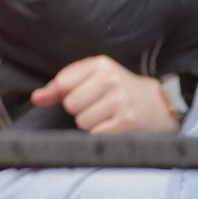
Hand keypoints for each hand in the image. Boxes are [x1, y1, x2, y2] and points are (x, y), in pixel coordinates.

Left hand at [29, 56, 179, 134]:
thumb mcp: (92, 79)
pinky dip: (102, 133)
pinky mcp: (127, 120)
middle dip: (80, 110)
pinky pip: (96, 134)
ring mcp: (120, 100)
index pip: (62, 83)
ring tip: (108, 116)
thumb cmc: (119, 91)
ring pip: (82, 121)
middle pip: (71, 104)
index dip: (67, 94)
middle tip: (100, 106)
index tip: (82, 94)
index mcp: (100, 64)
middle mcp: (111, 79)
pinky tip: (115, 125)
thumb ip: (60, 87)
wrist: (161, 104)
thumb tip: (36, 98)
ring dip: (92, 123)